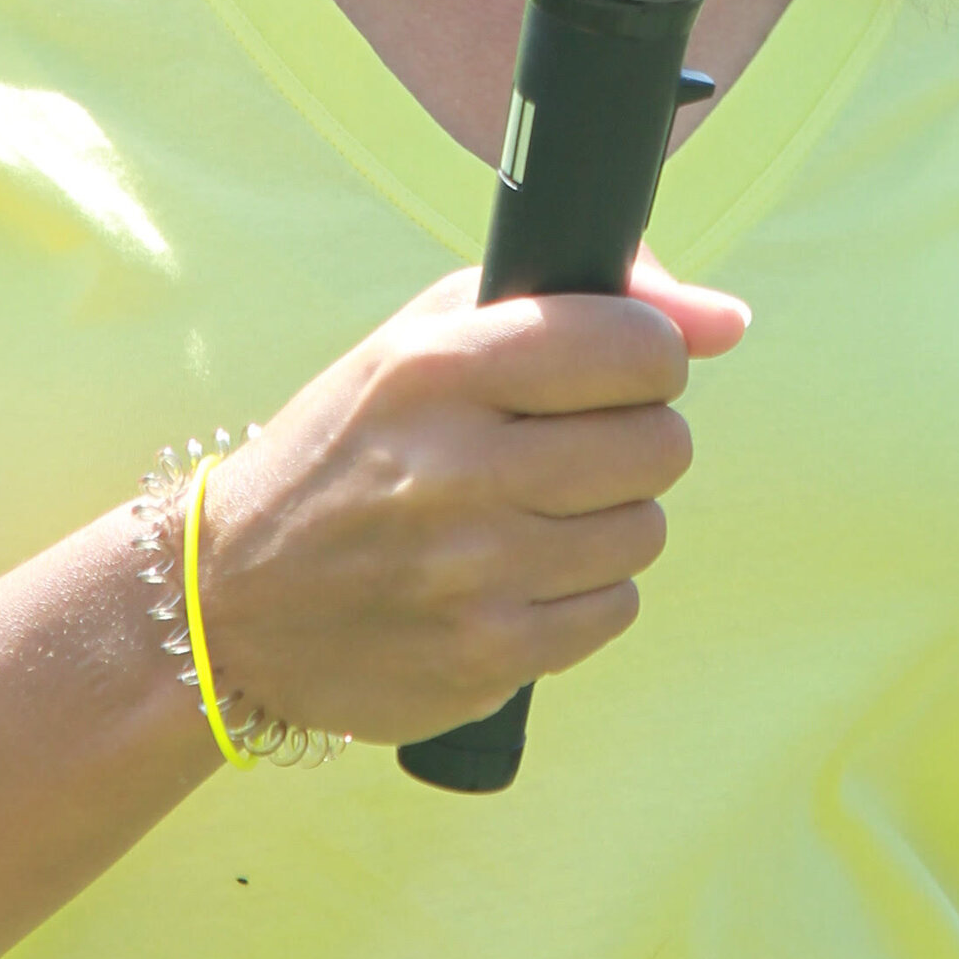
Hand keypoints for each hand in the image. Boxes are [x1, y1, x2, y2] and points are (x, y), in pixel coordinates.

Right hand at [195, 248, 747, 745]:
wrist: (231, 598)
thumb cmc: (349, 447)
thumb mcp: (424, 342)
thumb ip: (574, 300)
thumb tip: (727, 319)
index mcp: (438, 370)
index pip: (636, 343)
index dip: (653, 352)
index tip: (623, 368)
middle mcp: (457, 470)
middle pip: (661, 443)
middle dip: (638, 436)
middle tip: (577, 443)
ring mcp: (474, 574)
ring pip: (647, 529)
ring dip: (612, 515)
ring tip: (539, 510)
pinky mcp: (488, 658)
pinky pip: (616, 610)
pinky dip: (586, 589)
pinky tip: (522, 572)